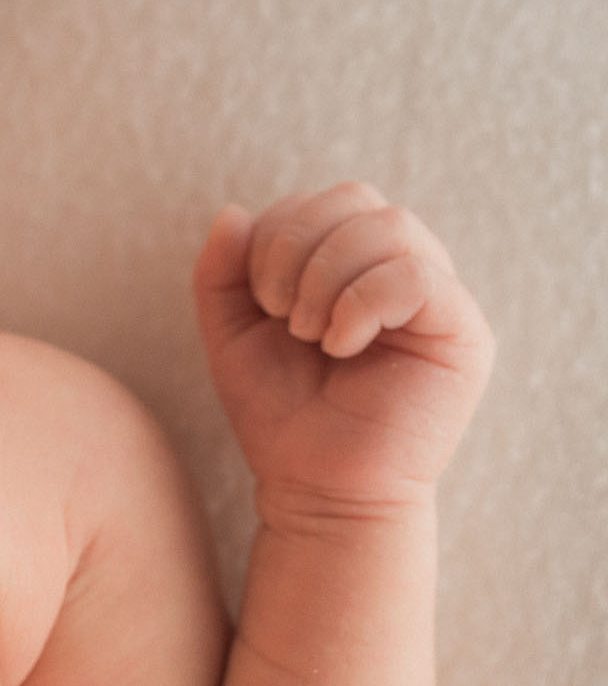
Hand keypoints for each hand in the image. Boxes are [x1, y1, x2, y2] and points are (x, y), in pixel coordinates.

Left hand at [192, 181, 494, 526]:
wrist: (314, 487)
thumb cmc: (279, 412)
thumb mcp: (229, 330)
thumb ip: (222, 269)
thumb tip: (234, 211)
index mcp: (352, 264)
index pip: (320, 200)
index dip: (276, 233)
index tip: (260, 300)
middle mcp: (401, 271)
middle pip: (357, 198)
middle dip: (297, 246)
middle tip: (279, 312)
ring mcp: (439, 301)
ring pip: (392, 227)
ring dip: (328, 275)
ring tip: (309, 333)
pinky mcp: (464, 335)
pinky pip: (420, 277)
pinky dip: (363, 301)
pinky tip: (341, 345)